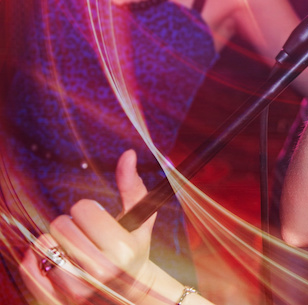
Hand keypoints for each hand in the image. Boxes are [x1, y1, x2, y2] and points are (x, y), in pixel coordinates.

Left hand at [19, 150, 160, 304]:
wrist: (129, 292)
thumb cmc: (133, 250)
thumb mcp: (139, 220)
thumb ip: (132, 187)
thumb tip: (128, 154)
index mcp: (121, 249)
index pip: (82, 209)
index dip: (88, 210)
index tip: (96, 221)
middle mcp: (100, 271)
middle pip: (60, 226)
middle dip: (70, 225)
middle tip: (83, 235)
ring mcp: (78, 288)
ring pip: (45, 247)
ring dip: (54, 244)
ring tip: (69, 250)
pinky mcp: (59, 298)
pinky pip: (30, 271)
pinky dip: (33, 260)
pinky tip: (48, 259)